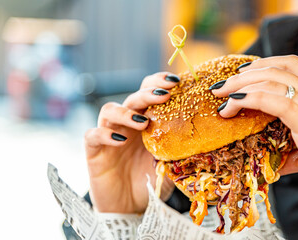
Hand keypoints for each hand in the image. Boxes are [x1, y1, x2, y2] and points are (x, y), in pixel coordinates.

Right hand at [84, 73, 179, 213]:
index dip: (158, 82)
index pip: (148, 92)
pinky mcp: (94, 151)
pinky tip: (120, 140)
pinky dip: (105, 134)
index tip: (176, 81)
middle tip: (164, 94)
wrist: (129, 208)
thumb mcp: (170, 164)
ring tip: (142, 123)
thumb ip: (180, 150)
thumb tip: (204, 138)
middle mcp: (127, 124)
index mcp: (146, 122)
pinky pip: (93, 135)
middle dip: (147, 93)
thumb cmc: (150, 181)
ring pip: (109, 110)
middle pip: (132, 98)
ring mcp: (108, 135)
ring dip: (126, 112)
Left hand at [211, 55, 297, 212]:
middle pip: (275, 68)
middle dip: (243, 74)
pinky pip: (276, 102)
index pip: (290, 64)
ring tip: (222, 97)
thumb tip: (270, 160)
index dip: (262, 65)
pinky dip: (251, 99)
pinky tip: (234, 105)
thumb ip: (291, 149)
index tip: (241, 75)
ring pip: (272, 81)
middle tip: (222, 86)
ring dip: (240, 86)